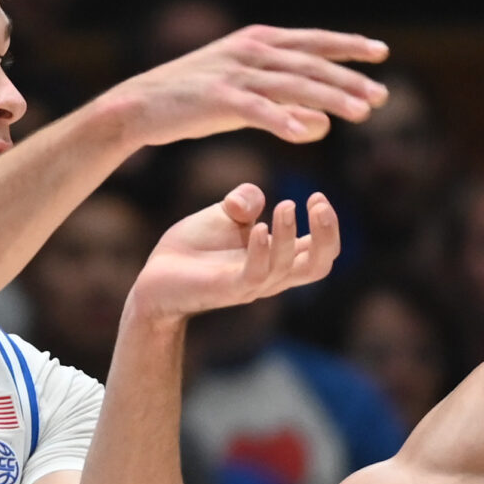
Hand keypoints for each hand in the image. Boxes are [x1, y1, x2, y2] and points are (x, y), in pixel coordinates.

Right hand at [109, 25, 387, 148]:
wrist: (138, 105)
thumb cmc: (193, 103)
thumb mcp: (245, 101)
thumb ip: (285, 108)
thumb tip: (324, 125)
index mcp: (258, 42)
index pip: (313, 42)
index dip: (348, 46)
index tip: (381, 53)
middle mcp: (251, 51)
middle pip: (312, 64)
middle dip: (350, 79)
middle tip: (382, 96)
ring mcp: (235, 72)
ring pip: (294, 84)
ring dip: (331, 98)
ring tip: (362, 113)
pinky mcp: (218, 98)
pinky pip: (258, 109)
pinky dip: (283, 119)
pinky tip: (307, 133)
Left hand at [127, 184, 342, 322]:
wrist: (156, 276)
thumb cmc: (194, 248)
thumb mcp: (226, 214)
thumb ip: (246, 200)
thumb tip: (259, 202)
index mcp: (277, 258)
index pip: (320, 250)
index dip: (328, 225)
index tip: (317, 195)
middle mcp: (271, 275)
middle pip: (318, 266)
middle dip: (327, 235)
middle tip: (318, 204)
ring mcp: (250, 285)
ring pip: (287, 268)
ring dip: (289, 234)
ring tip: (286, 205)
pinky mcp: (226, 288)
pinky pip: (253, 274)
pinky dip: (262, 251)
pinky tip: (258, 227)